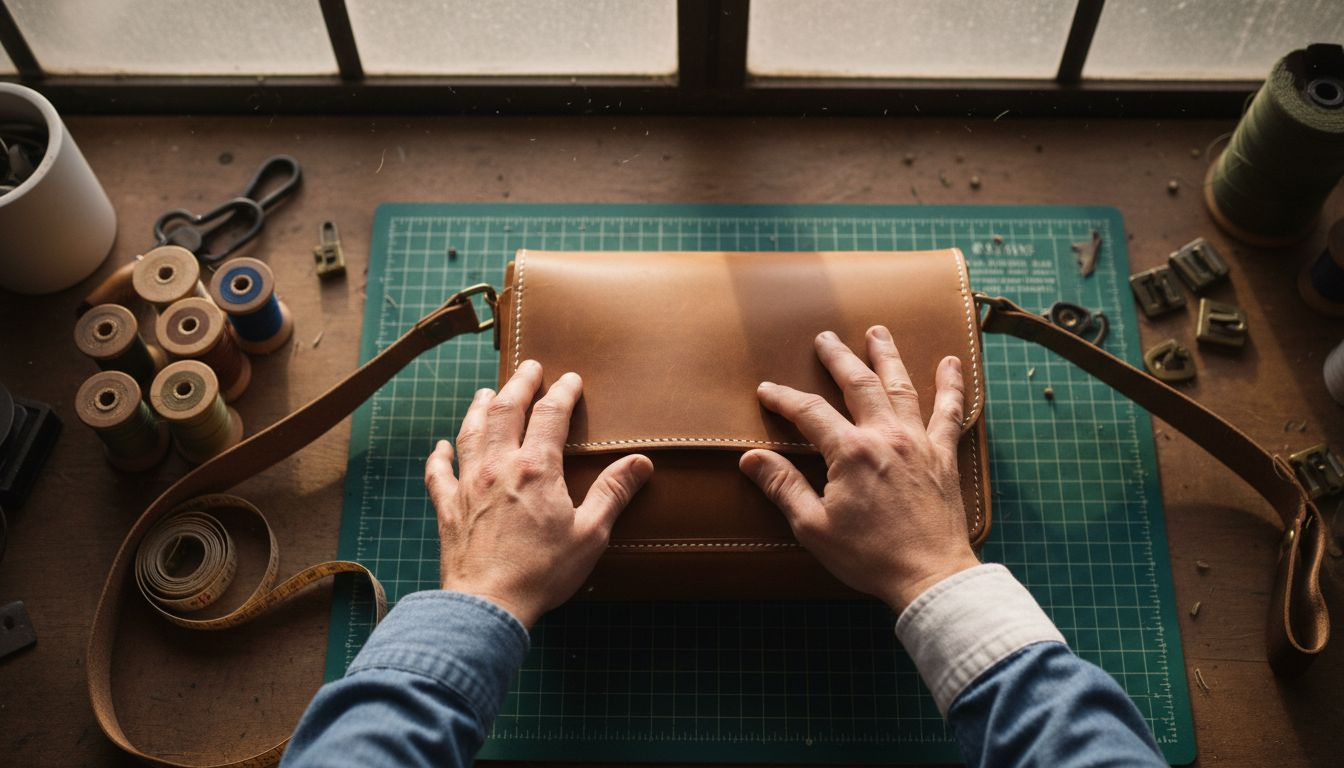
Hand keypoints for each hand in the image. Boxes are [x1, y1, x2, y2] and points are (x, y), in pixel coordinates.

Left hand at [425, 360, 653, 627]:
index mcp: (536, 468)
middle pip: (506, 410)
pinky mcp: (447, 508)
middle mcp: (498, 466)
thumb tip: (640, 462)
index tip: (570, 379)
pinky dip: (440, 455)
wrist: (487, 606)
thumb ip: (613, 493)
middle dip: (519, 384)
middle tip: (529, 367)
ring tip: (487, 392)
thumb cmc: (543, 573)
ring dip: (480, 407)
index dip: (562, 392)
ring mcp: (468, 484)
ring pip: (471, 431)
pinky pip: (439, 472)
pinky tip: (441, 445)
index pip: (551, 415)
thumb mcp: (591, 534)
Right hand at [739, 327, 978, 612]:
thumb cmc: (870, 556)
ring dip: (887, 356)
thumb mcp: (813, 526)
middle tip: (825, 338)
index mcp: (851, 452)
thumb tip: (751, 459)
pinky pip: (950, 412)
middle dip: (838, 357)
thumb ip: (783, 487)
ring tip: (878, 332)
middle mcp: (886, 436)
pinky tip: (952, 364)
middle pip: (858, 384)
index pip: (810, 412)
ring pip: (902, 386)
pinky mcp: (943, 457)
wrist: (930, 576)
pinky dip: (952, 386)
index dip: (785, 398)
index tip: (768, 390)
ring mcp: (919, 443)